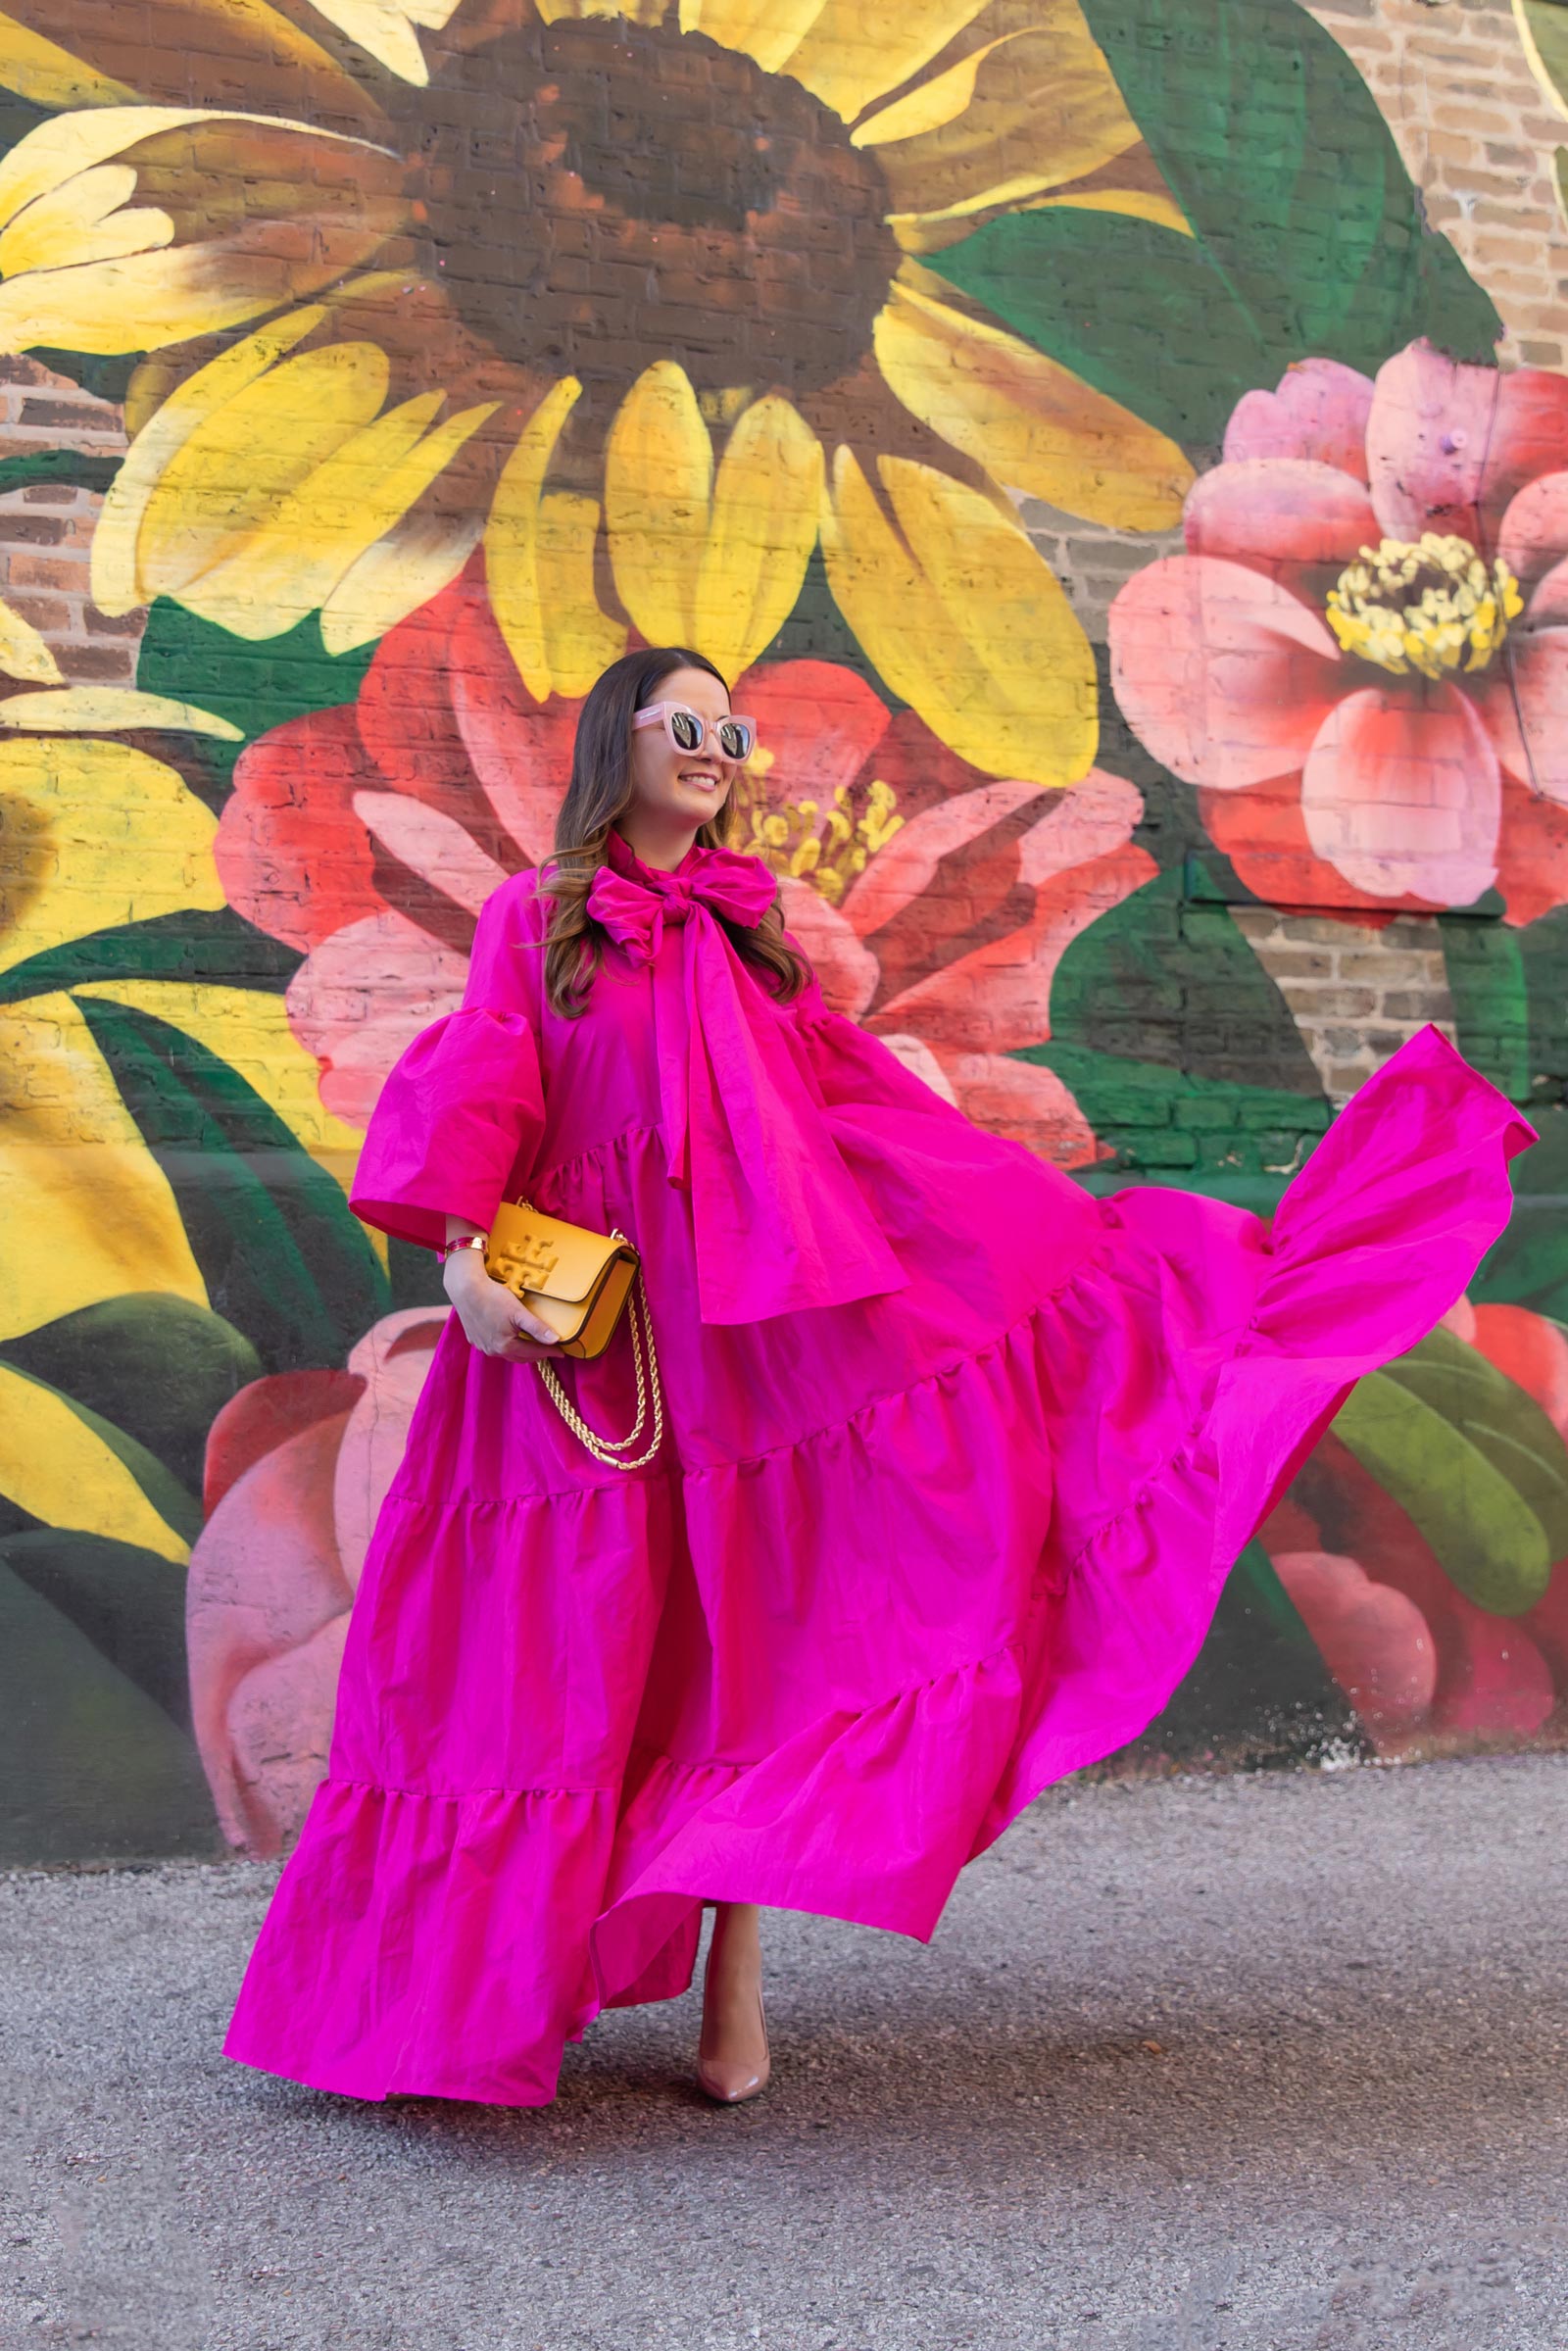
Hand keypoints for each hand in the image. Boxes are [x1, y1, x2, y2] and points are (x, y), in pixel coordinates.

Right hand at [442, 1249, 566, 1359]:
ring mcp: (482, 1345)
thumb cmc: (492, 1297)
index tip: (562, 1352)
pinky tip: (510, 1338)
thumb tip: (556, 1340)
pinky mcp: (474, 1338)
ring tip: (533, 1345)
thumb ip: (537, 1327)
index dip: (549, 1351)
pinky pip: (494, 1347)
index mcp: (506, 1345)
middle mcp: (493, 1350)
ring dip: (521, 1351)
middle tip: (549, 1349)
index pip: (534, 1352)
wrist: (465, 1289)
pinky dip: (506, 1345)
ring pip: (507, 1353)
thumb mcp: (519, 1312)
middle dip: (536, 1354)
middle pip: (520, 1356)